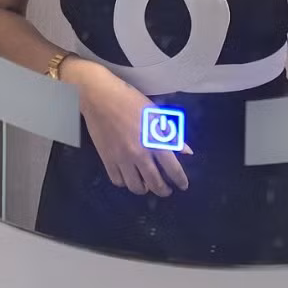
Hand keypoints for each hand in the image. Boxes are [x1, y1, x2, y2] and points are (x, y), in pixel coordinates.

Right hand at [62, 58, 191, 195]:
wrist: (100, 97)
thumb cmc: (130, 101)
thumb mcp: (156, 114)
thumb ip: (172, 135)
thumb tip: (187, 151)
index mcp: (155, 141)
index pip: (173, 169)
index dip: (180, 181)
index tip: (183, 186)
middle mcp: (140, 154)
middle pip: (155, 184)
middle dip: (164, 190)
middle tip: (166, 190)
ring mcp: (122, 159)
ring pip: (135, 187)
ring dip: (144, 189)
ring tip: (147, 185)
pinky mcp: (107, 159)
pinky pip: (117, 180)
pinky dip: (125, 183)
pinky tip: (129, 177)